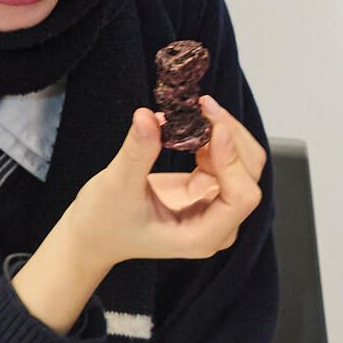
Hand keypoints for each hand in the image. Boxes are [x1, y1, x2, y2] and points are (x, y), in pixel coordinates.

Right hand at [13, 99, 266, 335]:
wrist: (93, 235)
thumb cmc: (103, 221)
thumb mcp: (116, 186)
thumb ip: (137, 153)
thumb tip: (147, 115)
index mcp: (202, 236)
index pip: (241, 198)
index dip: (233, 161)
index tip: (213, 129)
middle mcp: (217, 224)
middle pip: (248, 176)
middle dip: (231, 138)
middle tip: (203, 106)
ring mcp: (215, 207)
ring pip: (242, 163)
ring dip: (223, 133)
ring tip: (195, 110)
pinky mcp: (207, 191)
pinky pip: (225, 159)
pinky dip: (212, 137)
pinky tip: (190, 125)